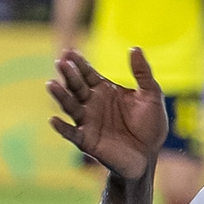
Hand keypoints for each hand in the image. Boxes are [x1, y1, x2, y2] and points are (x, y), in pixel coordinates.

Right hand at [48, 47, 167, 179]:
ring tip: (51, 84)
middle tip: (60, 62)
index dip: (79, 62)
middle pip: (76, 86)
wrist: (149, 156)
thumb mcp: (151, 96)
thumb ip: (143, 73)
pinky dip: (62, 128)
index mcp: (104, 90)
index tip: (69, 51)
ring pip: (70, 106)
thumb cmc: (150, 125)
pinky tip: (53, 120)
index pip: (87, 73)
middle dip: (69, 74)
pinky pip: (71, 134)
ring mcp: (88, 122)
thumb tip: (135, 48)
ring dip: (61, 96)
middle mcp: (92, 103)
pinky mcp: (87, 141)